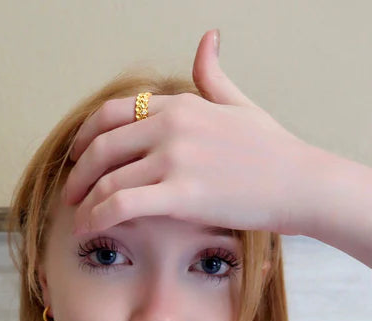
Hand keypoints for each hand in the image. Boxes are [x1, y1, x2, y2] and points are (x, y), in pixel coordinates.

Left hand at [62, 29, 337, 237]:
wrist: (301, 183)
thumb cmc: (274, 151)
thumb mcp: (240, 104)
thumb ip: (213, 75)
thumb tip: (208, 38)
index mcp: (180, 104)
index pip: (112, 114)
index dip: (86, 138)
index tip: (78, 159)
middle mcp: (171, 126)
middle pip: (102, 146)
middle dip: (78, 173)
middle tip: (70, 194)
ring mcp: (175, 158)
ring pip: (108, 178)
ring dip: (85, 202)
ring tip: (79, 219)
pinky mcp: (181, 194)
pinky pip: (122, 204)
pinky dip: (98, 218)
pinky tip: (90, 231)